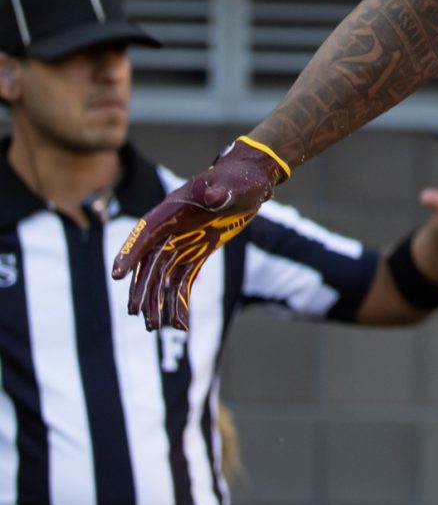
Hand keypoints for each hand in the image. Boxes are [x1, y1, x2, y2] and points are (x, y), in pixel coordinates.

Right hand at [112, 138, 288, 330]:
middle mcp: (171, 229)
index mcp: (172, 210)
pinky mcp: (197, 252)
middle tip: (137, 313)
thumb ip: (220, 192)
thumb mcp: (232, 184)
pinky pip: (184, 280)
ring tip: (155, 326)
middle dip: (142, 288)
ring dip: (158, 301)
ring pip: (163, 277)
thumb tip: (213, 196)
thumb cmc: (239, 178)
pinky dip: (180, 300)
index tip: (117, 274)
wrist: (252, 180)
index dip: (130, 252)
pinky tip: (180, 323)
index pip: (145, 232)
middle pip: (150, 262)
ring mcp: (183, 242)